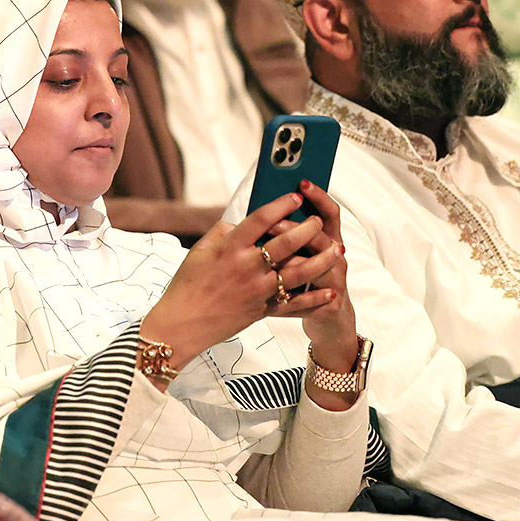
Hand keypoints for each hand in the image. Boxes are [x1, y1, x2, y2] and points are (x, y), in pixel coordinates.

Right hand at [141, 188, 349, 373]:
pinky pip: (294, 304)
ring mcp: (257, 289)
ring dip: (321, 260)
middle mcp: (247, 267)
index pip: (261, 220)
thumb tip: (241, 224)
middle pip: (286, 243)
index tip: (295, 196)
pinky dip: (314, 298)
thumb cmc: (187, 284)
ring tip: (337, 249)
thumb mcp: (199, 250)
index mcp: (230, 248)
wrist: (182, 323)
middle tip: (319, 221)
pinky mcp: (262, 309)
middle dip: (307, 229)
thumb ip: (222, 232)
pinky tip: (330, 291)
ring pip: (298, 272)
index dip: (281, 205)